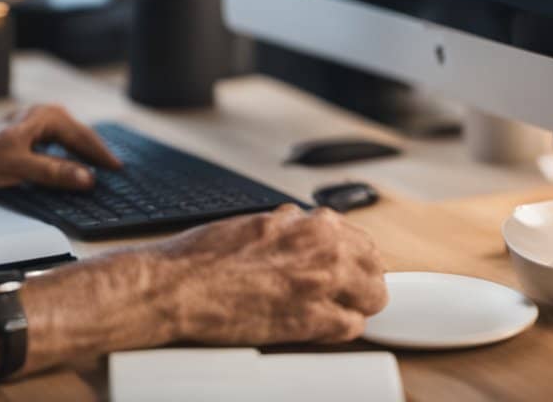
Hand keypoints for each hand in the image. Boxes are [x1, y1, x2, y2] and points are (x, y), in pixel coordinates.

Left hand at [0, 104, 121, 190]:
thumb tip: (87, 178)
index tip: (118, 170)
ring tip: (100, 170)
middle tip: (116, 172)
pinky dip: (68, 156)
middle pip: (78, 136)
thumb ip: (54, 172)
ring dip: (83, 155)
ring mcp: (34, 124)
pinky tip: (73, 169)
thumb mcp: (19, 168)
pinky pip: (57, 145)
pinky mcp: (27, 136)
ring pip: (68, 140)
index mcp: (44, 116)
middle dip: (96, 153)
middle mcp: (41, 115)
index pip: (82, 137)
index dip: (101, 155)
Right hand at [150, 204, 387, 344]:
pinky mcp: (309, 322)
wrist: (178, 287)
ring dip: (357, 302)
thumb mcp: (252, 223)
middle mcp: (322, 251)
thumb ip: (285, 226)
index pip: (359, 238)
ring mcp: (320, 287)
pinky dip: (340, 328)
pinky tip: (321, 326)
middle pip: (375, 266)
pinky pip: (351, 327)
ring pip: (373, 297)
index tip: (345, 263)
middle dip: (363, 276)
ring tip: (336, 308)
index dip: (352, 253)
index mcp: (307, 224)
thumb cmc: (203, 256)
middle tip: (345, 288)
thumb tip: (298, 223)